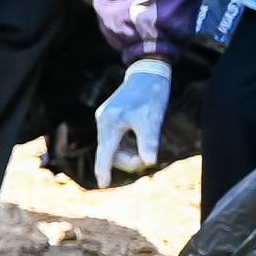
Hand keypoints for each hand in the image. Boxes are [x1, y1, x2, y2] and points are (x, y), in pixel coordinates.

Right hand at [92, 56, 170, 185]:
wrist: (147, 71)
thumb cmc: (151, 94)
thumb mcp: (152, 119)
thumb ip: (149, 141)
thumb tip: (149, 162)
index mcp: (110, 123)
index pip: (105, 152)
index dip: (104, 169)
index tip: (102, 184)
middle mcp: (104, 121)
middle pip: (110, 151)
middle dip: (127, 159)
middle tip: (147, 160)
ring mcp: (106, 118)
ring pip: (114, 145)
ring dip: (128, 151)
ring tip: (147, 148)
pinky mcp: (112, 115)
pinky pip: (116, 136)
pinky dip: (128, 143)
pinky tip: (140, 139)